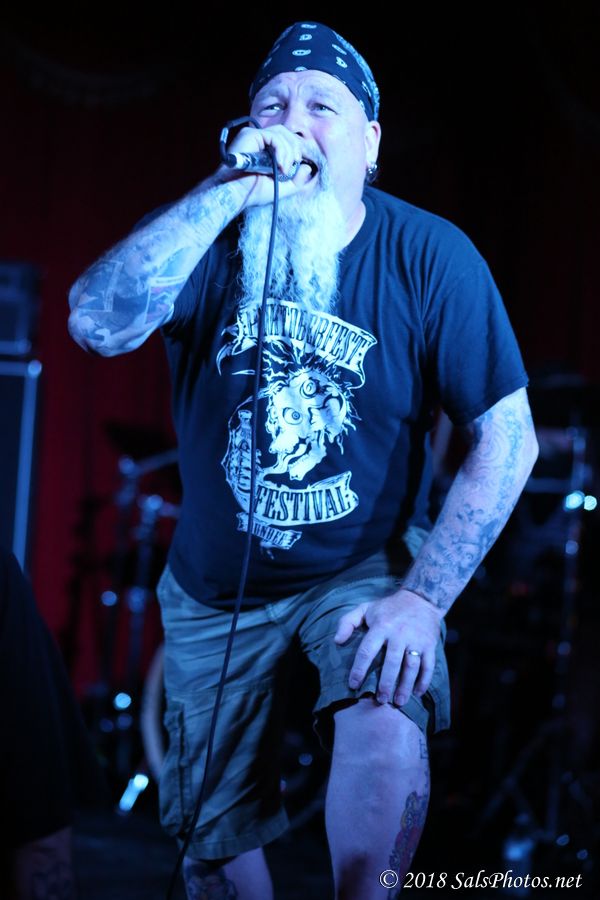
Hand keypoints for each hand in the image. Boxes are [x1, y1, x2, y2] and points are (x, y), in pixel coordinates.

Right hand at [216, 124, 316, 207]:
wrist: (237, 193)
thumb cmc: (253, 192)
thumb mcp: (281, 187)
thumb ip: (296, 180)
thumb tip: (308, 168)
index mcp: (265, 148)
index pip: (286, 139)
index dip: (295, 149)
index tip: (296, 164)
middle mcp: (259, 139)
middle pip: (286, 132)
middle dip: (295, 148)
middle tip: (293, 165)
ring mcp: (254, 135)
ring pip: (282, 133)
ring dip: (288, 151)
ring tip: (284, 169)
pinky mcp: (250, 134)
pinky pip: (273, 136)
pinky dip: (281, 149)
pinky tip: (279, 164)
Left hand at [334, 589, 443, 705]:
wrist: (420, 599)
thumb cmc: (388, 608)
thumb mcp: (365, 608)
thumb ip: (347, 622)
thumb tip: (337, 641)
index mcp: (381, 626)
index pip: (367, 650)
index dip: (359, 669)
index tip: (353, 685)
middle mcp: (399, 633)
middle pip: (392, 662)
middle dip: (386, 683)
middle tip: (380, 699)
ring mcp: (416, 640)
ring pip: (411, 666)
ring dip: (405, 686)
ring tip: (398, 701)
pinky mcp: (430, 645)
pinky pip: (428, 666)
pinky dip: (424, 681)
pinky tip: (417, 693)